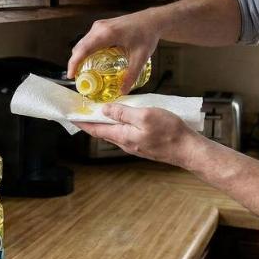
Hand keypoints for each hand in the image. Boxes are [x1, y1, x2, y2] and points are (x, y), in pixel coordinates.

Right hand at [67, 10, 161, 94]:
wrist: (152, 20)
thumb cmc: (147, 35)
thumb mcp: (141, 57)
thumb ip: (131, 75)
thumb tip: (123, 91)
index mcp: (106, 34)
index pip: (84, 49)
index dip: (74, 63)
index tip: (71, 76)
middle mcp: (99, 28)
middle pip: (80, 46)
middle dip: (75, 62)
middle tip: (78, 78)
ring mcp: (99, 26)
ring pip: (83, 43)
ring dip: (80, 56)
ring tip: (83, 72)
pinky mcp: (102, 26)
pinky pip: (89, 40)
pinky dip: (86, 51)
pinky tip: (92, 61)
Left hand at [73, 103, 206, 170]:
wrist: (188, 149)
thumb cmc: (169, 132)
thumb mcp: (144, 116)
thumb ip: (123, 113)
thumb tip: (104, 110)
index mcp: (122, 136)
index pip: (95, 129)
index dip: (82, 121)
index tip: (70, 114)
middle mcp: (126, 143)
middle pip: (103, 131)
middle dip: (91, 120)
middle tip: (82, 109)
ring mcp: (135, 145)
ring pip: (115, 132)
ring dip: (105, 122)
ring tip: (99, 109)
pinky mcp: (144, 143)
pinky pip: (126, 132)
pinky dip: (119, 123)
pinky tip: (123, 116)